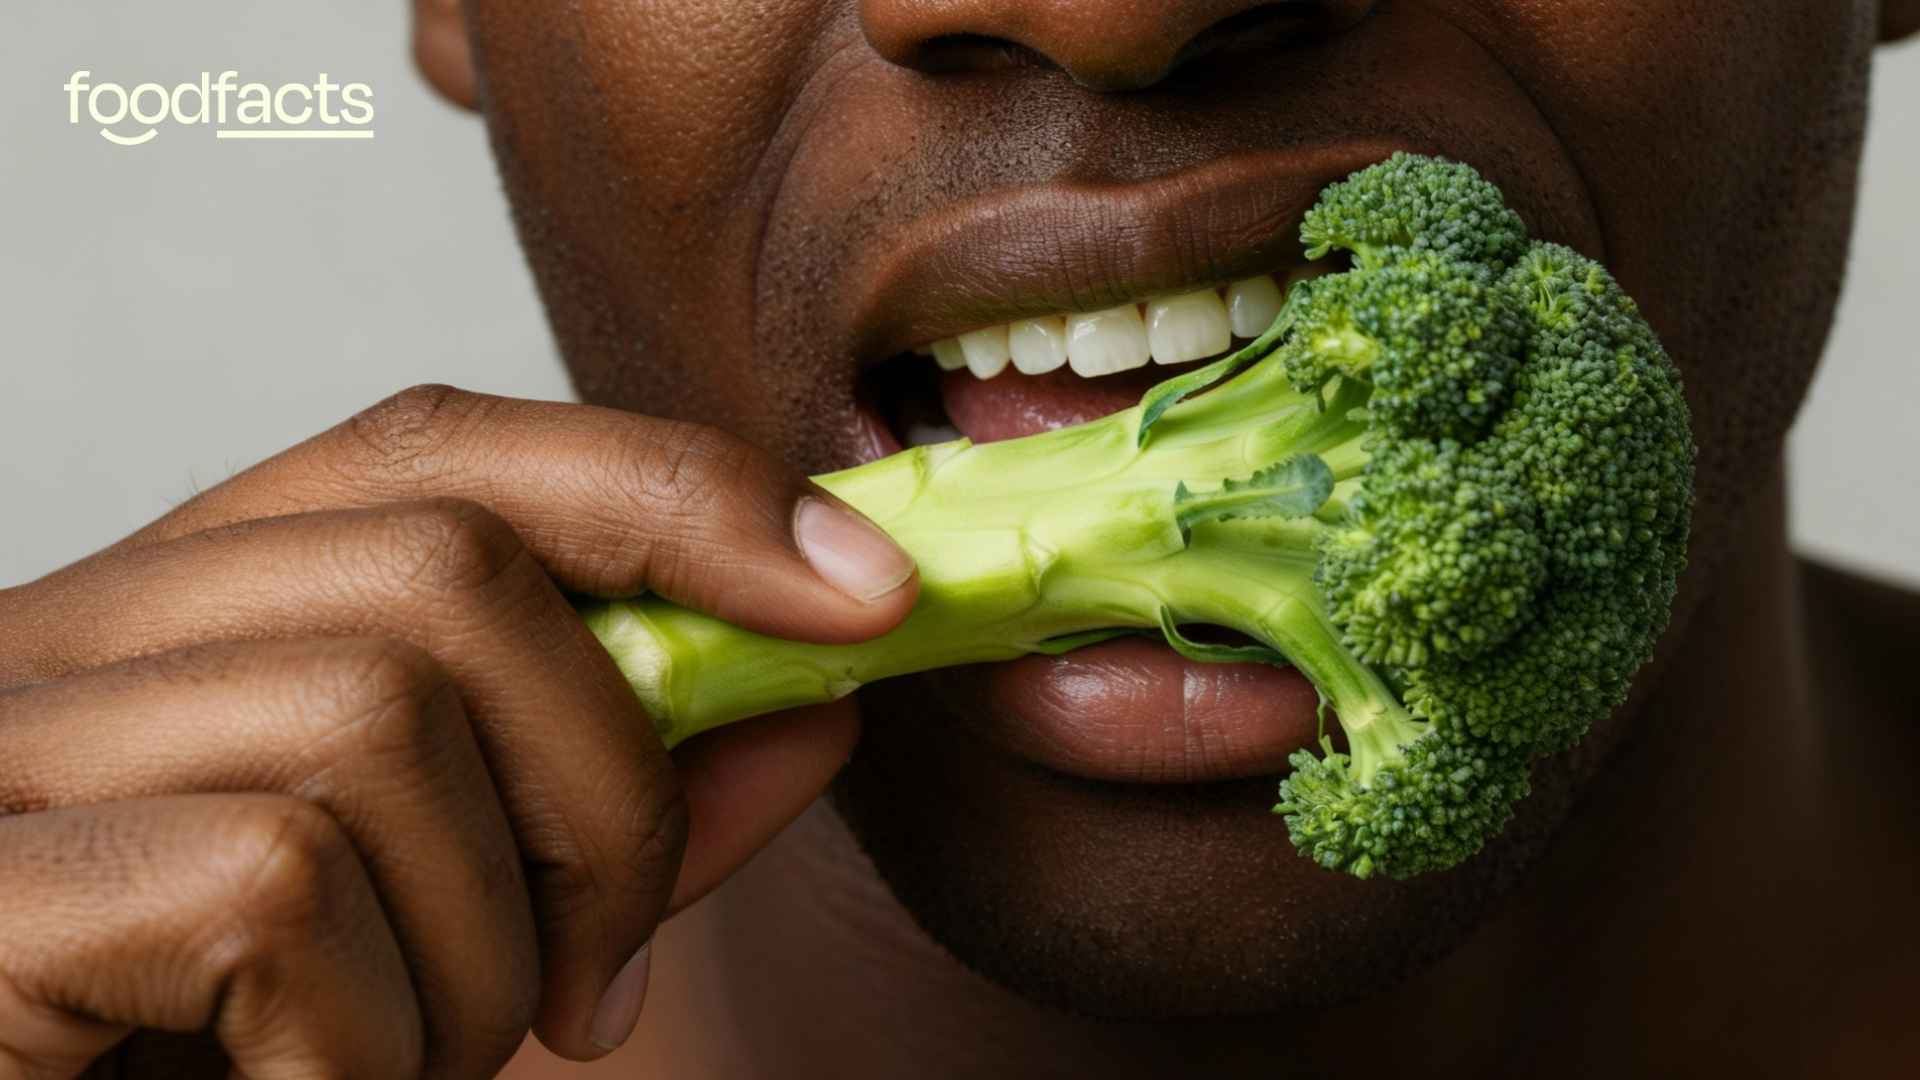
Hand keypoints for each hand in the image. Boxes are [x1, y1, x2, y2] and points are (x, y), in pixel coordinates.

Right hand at [0, 385, 915, 1076]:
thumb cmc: (233, 1051)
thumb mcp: (451, 910)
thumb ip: (619, 803)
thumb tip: (817, 700)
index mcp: (195, 607)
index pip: (453, 451)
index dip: (679, 495)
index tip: (862, 587)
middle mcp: (77, 631)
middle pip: (452, 568)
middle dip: (608, 785)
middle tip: (603, 974)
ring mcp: (9, 747)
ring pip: (379, 721)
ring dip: (479, 948)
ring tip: (415, 1058)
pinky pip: (270, 886)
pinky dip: (362, 1035)